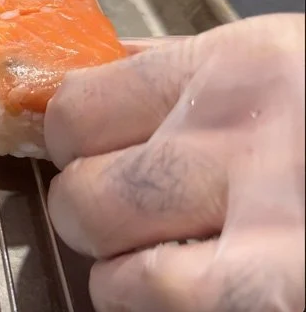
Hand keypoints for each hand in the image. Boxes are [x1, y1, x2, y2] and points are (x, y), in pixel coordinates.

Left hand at [43, 13, 304, 310]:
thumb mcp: (282, 63)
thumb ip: (182, 71)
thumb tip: (92, 73)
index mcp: (242, 67)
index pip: (77, 108)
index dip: (68, 140)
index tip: (86, 151)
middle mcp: (249, 144)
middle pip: (81, 196)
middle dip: (89, 213)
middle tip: (124, 214)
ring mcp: (274, 238)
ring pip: (111, 276)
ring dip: (122, 278)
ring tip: (162, 262)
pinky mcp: (278, 301)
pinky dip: (156, 310)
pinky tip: (195, 293)